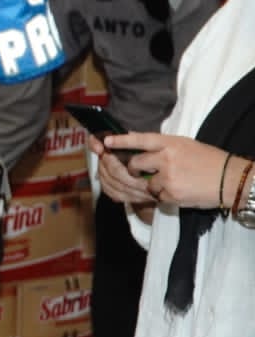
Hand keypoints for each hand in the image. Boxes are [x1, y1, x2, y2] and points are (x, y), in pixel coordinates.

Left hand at [102, 132, 232, 209]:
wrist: (230, 179)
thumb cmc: (208, 161)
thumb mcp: (185, 145)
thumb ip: (162, 146)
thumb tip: (140, 147)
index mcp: (171, 143)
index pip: (140, 139)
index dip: (121, 141)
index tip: (106, 142)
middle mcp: (167, 158)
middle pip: (134, 164)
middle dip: (132, 170)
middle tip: (136, 171)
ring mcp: (168, 177)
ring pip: (145, 183)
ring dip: (152, 185)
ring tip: (171, 182)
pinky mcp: (171, 194)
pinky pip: (156, 197)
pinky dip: (163, 196)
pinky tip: (178, 191)